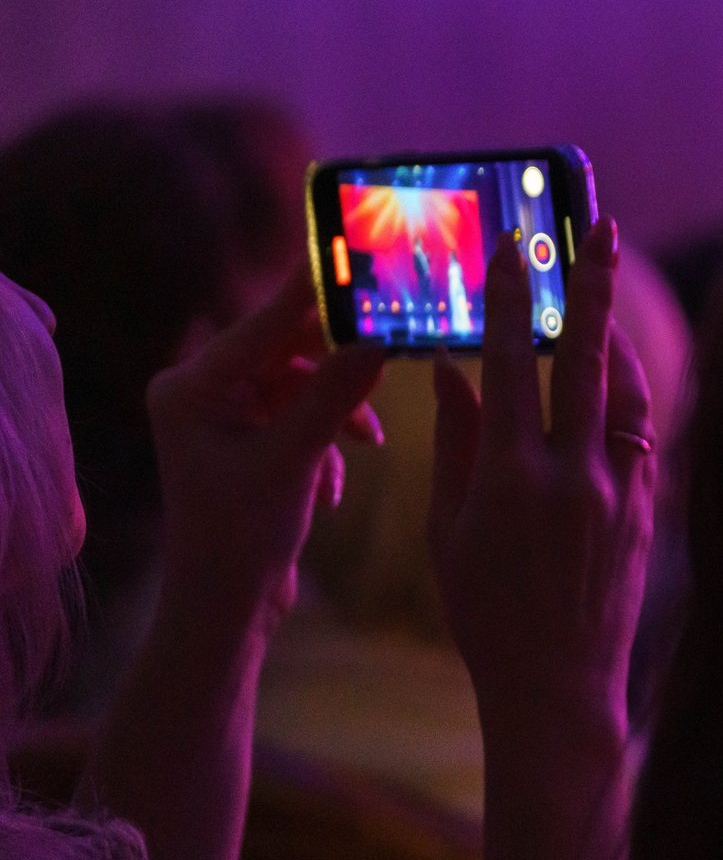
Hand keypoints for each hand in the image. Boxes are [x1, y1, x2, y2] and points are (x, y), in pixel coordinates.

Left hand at [148, 274, 384, 636]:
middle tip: (393, 341)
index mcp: (192, 386)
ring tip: (367, 438)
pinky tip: (340, 471)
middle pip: (288, 347)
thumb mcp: (294, 460)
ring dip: (340, 407)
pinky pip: (306, 411)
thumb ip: (336, 397)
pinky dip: (332, 434)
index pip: (265, 323)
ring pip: (305, 381)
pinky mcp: (253, 440)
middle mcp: (203, 392)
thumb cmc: (241, 536)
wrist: (227, 605)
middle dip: (340, 358)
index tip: (356, 254)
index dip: (313, 291)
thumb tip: (378, 342)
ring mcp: (229, 416)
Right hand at [430, 219, 654, 859]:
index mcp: (510, 478)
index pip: (509, 365)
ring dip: (614, 336)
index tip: (512, 243)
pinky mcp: (647, 509)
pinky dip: (627, 394)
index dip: (510, 298)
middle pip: (586, 359)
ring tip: (599, 295)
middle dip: (591, 287)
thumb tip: (452, 368)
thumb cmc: (485, 610)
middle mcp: (572, 476)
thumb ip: (454, 442)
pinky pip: (642, 432)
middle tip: (599, 227)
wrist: (556, 683)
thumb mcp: (449, 529)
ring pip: (626, 391)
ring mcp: (618, 492)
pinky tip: (613, 369)